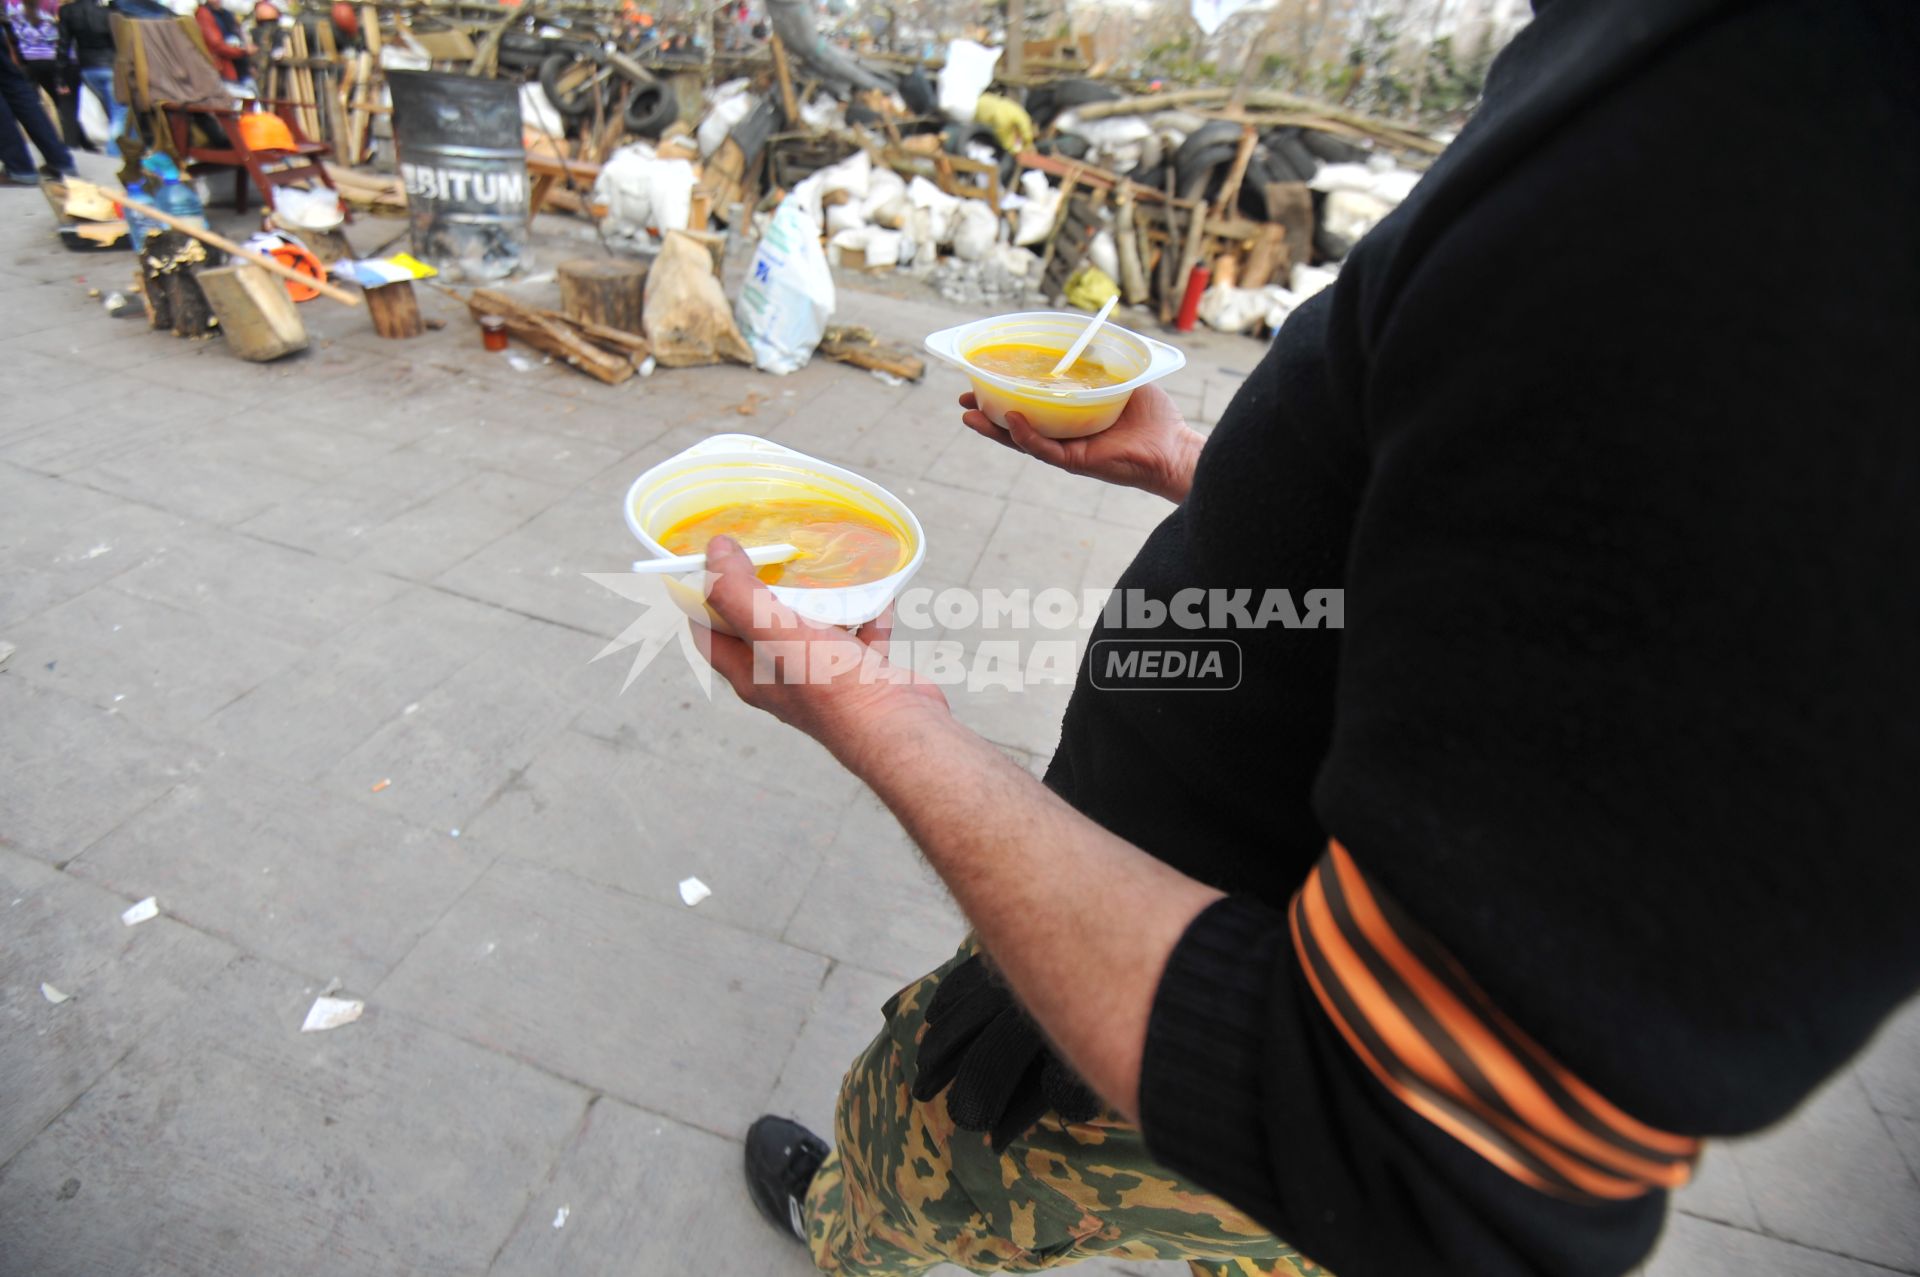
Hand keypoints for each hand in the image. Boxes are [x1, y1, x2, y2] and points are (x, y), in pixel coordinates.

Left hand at [693, 536, 947, 769]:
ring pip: (811, 628)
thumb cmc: (834, 687)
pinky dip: (866, 611)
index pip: (710, 633)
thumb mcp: (775, 634)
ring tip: (821, 565)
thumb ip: (738, 594)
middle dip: (764, 588)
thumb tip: (714, 551)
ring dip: (818, 597)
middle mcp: (781, 677)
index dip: (702, 597)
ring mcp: (822, 677)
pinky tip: (875, 590)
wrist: (899, 727)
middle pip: (760, 626)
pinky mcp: (861, 674)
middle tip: (771, 552)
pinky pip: (859, 634)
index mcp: (750, 673)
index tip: (713, 561)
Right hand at [959, 383, 1204, 502]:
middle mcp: (1062, 433)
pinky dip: (1026, 436)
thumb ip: (1103, 359)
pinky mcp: (1076, 461)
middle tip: (963, 401)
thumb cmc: (1152, 415)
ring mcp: (1066, 448)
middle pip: (1015, 424)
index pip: (1030, 404)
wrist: (1174, 446)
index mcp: (1068, 414)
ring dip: (994, 428)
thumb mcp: (1122, 376)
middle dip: (987, 414)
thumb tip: (1088, 330)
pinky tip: (1011, 421)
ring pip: (1021, 440)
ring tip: (969, 415)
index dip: (1004, 394)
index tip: (982, 380)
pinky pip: (1044, 449)